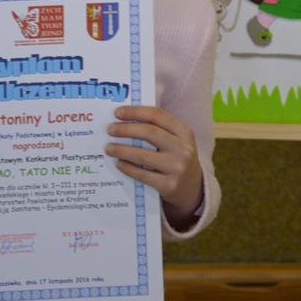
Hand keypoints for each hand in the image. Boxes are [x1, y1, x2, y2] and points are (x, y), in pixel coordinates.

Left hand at [106, 105, 202, 230]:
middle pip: (149, 133)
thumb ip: (158, 128)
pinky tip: (118, 163)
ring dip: (121, 150)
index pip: (158, 115)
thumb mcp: (176, 140)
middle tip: (110, 129)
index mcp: (184, 132)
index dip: (136, 112)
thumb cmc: (177, 158)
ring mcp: (177, 168)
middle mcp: (183, 148)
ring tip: (108, 147)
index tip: (118, 112)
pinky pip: (142, 174)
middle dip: (126, 129)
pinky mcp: (169, 186)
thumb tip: (126, 119)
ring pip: (142, 155)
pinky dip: (127, 167)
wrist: (192, 189)